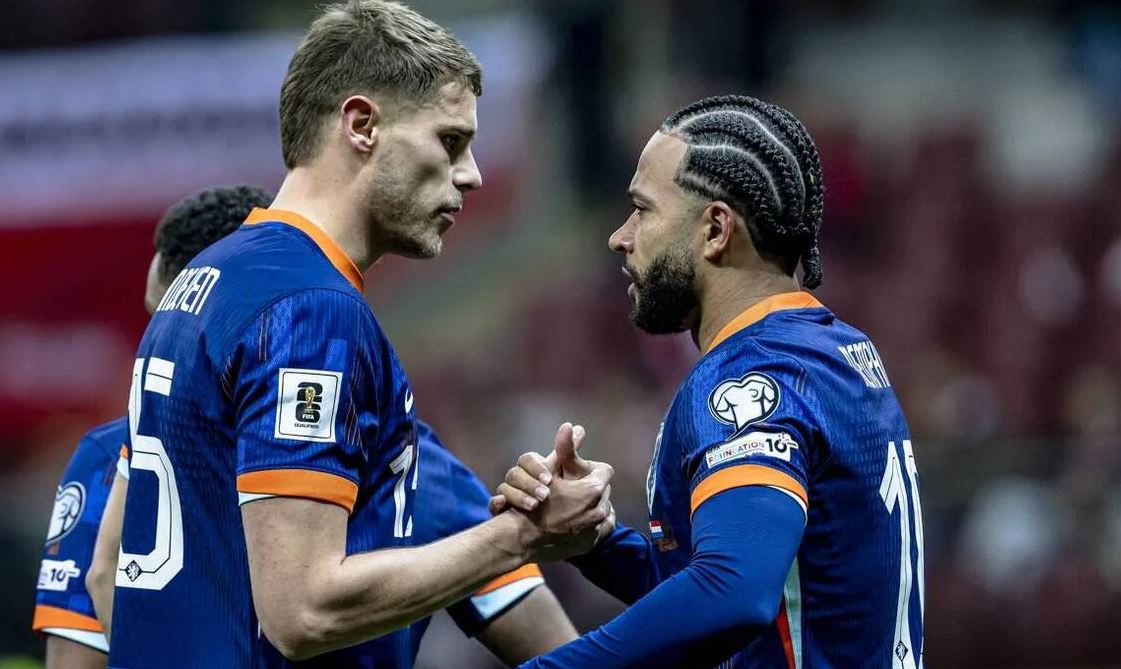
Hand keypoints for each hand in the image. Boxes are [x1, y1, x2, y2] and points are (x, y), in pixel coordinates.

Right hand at [495, 423, 615, 559]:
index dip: (591, 470)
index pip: (604, 471)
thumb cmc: (533, 501)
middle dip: (591, 488)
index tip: (578, 474)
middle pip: (603, 491)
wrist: (523, 539)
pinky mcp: (591, 544)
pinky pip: (601, 528)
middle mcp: (600, 510)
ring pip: (603, 509)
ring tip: (576, 505)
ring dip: (593, 505)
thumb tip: (576, 426)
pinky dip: (593, 523)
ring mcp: (596, 530)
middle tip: (575, 489)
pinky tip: (579, 520)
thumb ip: (565, 449)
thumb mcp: (548, 471)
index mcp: (593, 490)